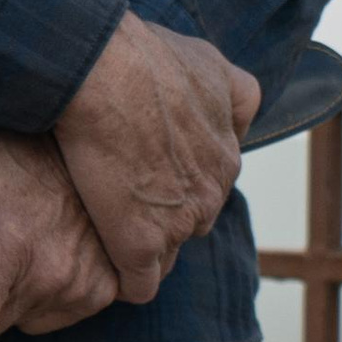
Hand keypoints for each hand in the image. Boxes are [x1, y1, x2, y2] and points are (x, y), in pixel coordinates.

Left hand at [0, 132, 122, 341]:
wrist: (92, 139)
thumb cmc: (19, 151)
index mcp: (9, 248)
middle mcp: (50, 276)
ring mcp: (82, 287)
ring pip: (22, 320)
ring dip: (8, 296)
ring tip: (16, 246)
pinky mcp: (104, 290)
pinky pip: (55, 313)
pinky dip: (42, 294)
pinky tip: (44, 252)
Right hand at [51, 9, 260, 304]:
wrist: (104, 72)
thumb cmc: (147, 57)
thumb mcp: (211, 62)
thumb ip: (234, 94)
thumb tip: (237, 113)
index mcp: (226, 156)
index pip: (209, 185)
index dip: (178, 178)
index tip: (150, 166)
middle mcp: (210, 193)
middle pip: (192, 218)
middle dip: (166, 211)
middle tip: (125, 191)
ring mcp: (178, 222)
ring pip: (167, 250)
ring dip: (144, 242)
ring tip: (107, 227)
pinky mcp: (138, 244)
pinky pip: (140, 284)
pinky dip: (127, 278)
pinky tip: (109, 265)